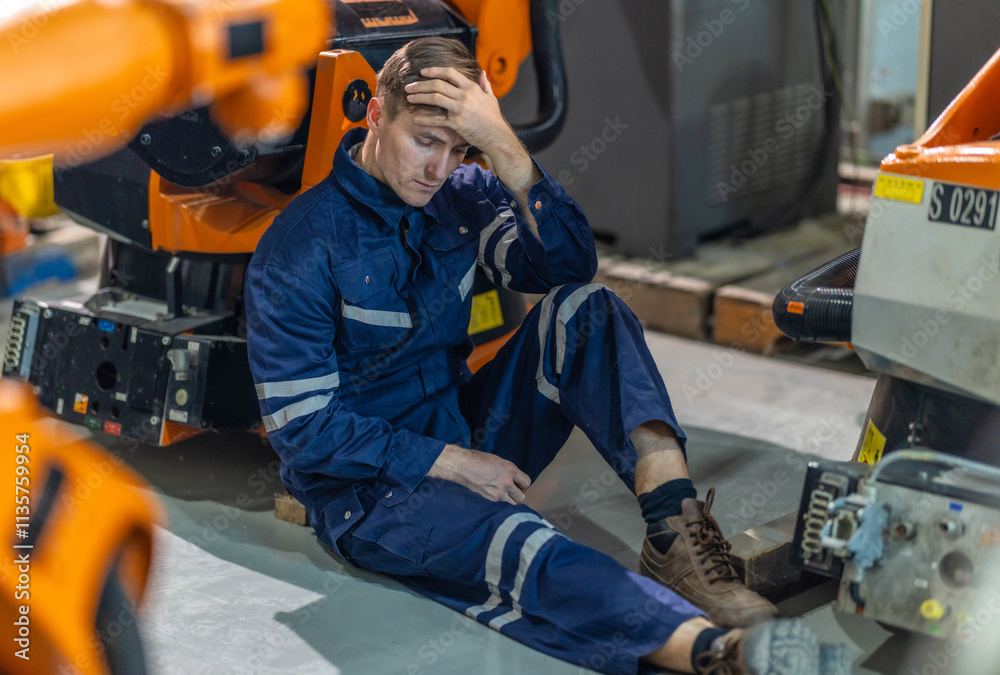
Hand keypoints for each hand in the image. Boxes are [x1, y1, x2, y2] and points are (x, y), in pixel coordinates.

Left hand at [405, 67, 540, 228]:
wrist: (497, 136)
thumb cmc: (494, 119)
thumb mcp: (491, 98)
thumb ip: (485, 85)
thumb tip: (483, 74)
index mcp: (471, 87)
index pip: (449, 73)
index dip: (434, 70)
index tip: (423, 72)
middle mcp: (465, 96)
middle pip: (438, 84)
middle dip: (421, 84)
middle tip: (409, 86)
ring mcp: (460, 109)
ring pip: (435, 98)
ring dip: (419, 97)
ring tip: (409, 98)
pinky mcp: (457, 123)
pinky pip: (437, 119)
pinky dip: (425, 118)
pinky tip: (415, 118)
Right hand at [428, 445, 531, 504]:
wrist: (464, 466)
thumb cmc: (479, 460)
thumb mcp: (499, 461)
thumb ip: (509, 471)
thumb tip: (515, 480)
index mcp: (510, 469)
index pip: (527, 482)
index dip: (523, 484)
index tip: (519, 484)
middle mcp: (507, 481)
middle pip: (522, 497)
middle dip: (518, 495)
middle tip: (512, 492)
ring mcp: (499, 492)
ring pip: (513, 504)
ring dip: (511, 502)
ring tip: (505, 497)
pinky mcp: (491, 499)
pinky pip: (502, 506)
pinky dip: (501, 504)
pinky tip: (496, 497)